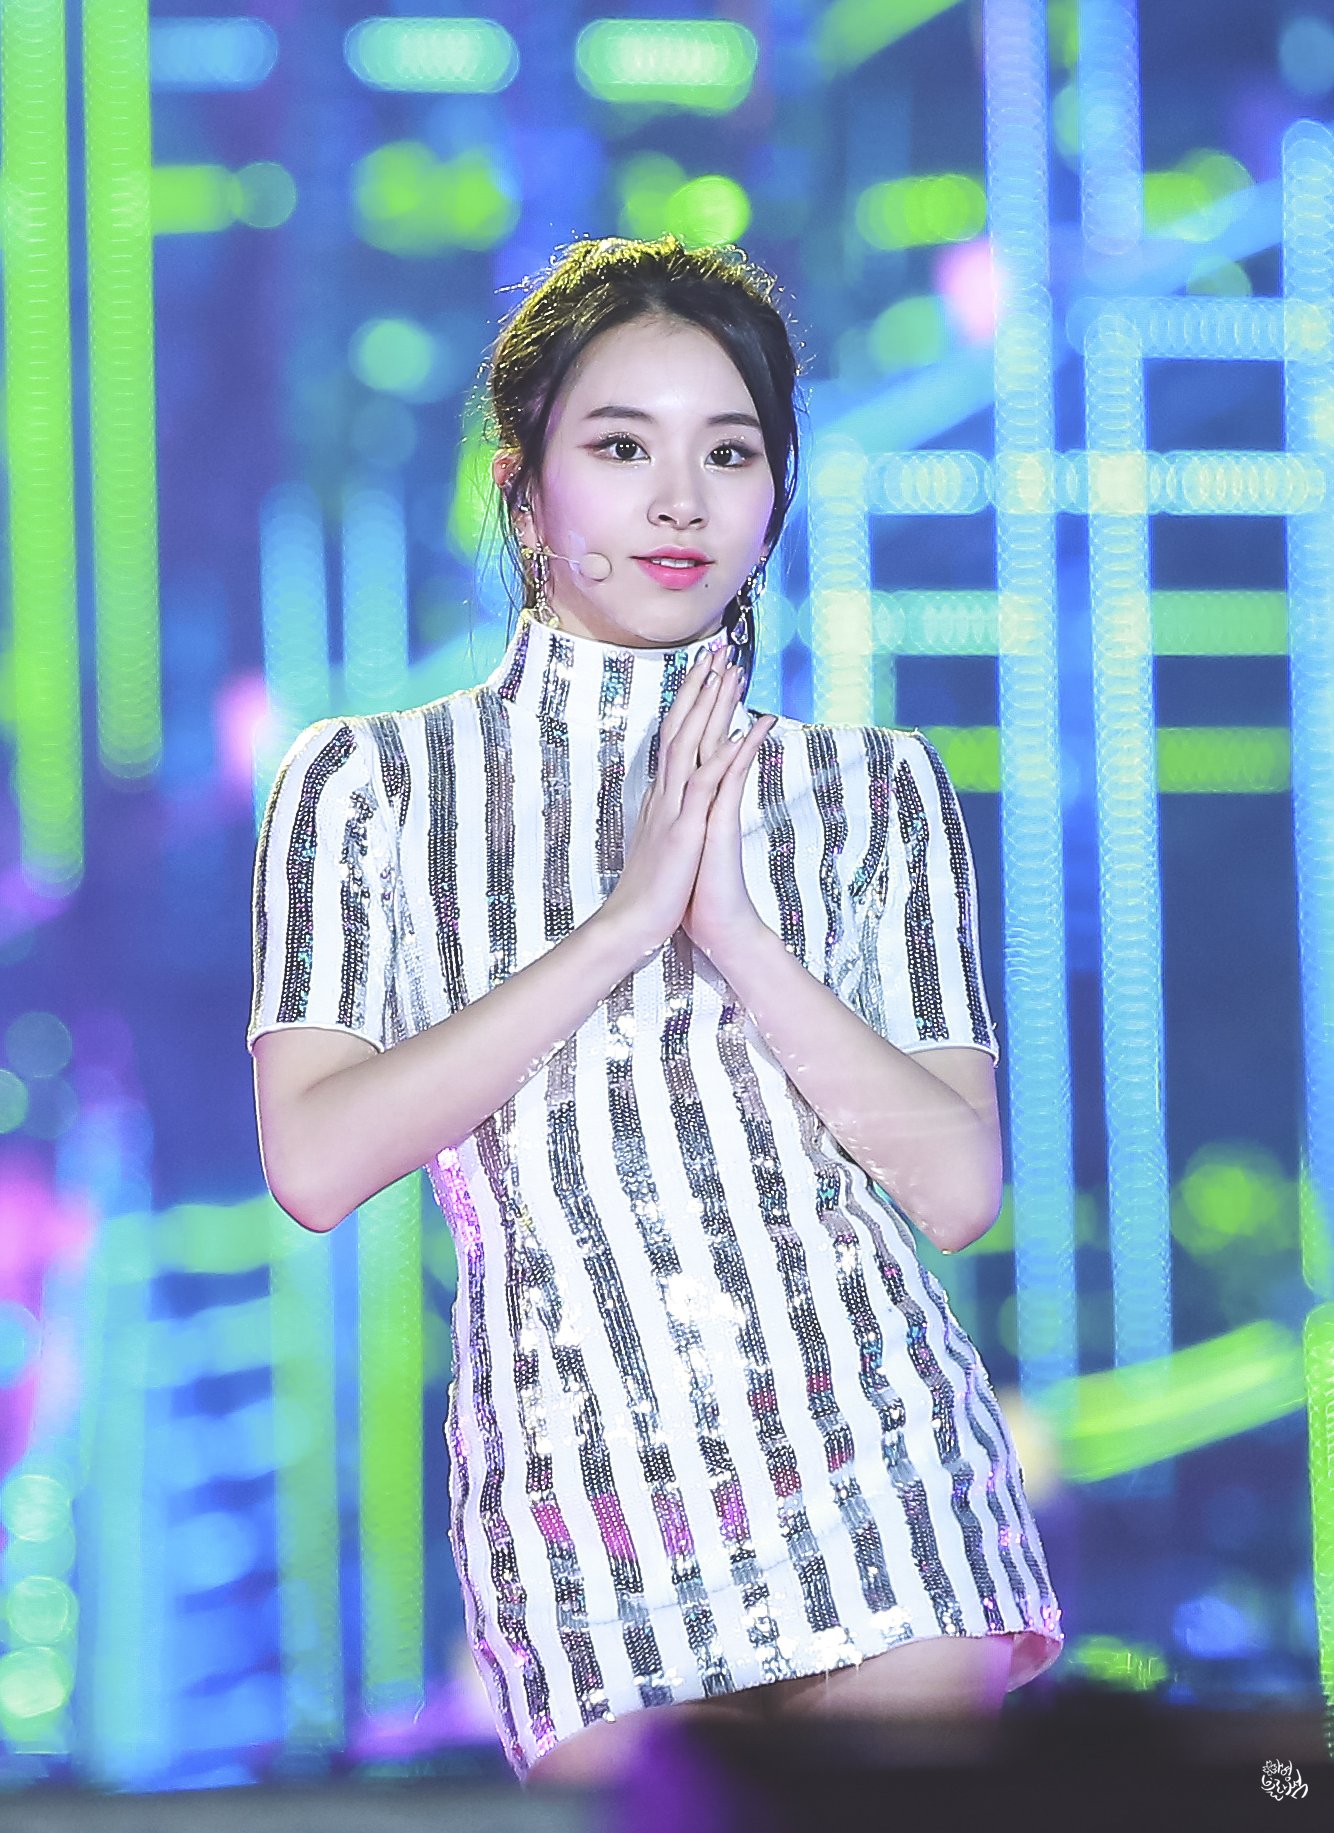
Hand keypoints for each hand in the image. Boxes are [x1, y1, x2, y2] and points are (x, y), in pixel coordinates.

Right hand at [599, 650, 774, 955]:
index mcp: (661, 797)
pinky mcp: (683, 828)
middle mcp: (664, 793)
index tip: (707, 672)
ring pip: (691, 743)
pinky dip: (724, 756)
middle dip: (701, 686)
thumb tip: (673, 806)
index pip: (676, 737)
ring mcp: (672, 808)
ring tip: (731, 673)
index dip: (691, 702)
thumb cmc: (650, 892)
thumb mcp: (662, 846)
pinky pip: (705, 784)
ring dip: (712, 706)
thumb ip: (667, 821)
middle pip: (682, 727)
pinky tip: (741, 732)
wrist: (631, 925)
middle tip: (720, 650)